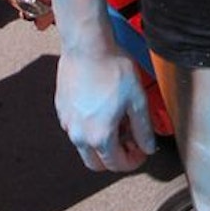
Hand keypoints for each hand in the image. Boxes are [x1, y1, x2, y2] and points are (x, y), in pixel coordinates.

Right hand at [55, 45, 154, 172]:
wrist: (87, 46)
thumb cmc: (113, 69)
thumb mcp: (137, 100)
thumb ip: (143, 129)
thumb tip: (148, 148)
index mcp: (99, 136)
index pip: (116, 164)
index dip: (132, 161)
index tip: (141, 152)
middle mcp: (79, 135)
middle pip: (96, 163)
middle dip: (115, 158)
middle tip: (129, 142)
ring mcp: (67, 123)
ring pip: (84, 147)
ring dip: (101, 144)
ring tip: (117, 121)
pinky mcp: (61, 110)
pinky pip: (75, 129)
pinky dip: (88, 129)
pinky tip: (101, 109)